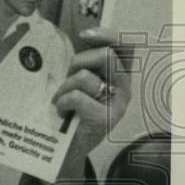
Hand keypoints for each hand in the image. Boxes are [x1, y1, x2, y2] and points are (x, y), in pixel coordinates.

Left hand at [52, 27, 132, 157]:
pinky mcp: (105, 118)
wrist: (66, 149)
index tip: (83, 35)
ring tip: (60, 100)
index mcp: (119, 75)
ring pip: (85, 77)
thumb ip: (82, 63)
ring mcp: (117, 104)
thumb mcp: (77, 82)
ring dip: (64, 87)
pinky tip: (61, 111)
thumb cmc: (70, 111)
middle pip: (106, 56)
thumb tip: (76, 37)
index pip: (124, 46)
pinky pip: (78, 97)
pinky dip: (62, 102)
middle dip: (78, 62)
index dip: (106, 35)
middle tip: (66, 78)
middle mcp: (124, 87)